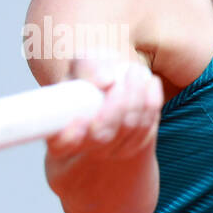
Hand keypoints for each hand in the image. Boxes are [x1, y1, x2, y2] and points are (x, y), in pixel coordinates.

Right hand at [45, 56, 163, 164]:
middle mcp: (85, 146)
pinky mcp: (135, 145)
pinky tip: (151, 82)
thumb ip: (88, 67)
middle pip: (102, 135)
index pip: (60, 146)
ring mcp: (111, 150)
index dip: (70, 138)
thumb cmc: (91, 72)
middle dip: (116, 106)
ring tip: (134, 70)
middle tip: (118, 77)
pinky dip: (152, 102)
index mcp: (60, 133)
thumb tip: (106, 81)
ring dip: (136, 98)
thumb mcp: (83, 63)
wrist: (112, 82)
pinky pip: (149, 128)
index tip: (80, 116)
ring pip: (128, 130)